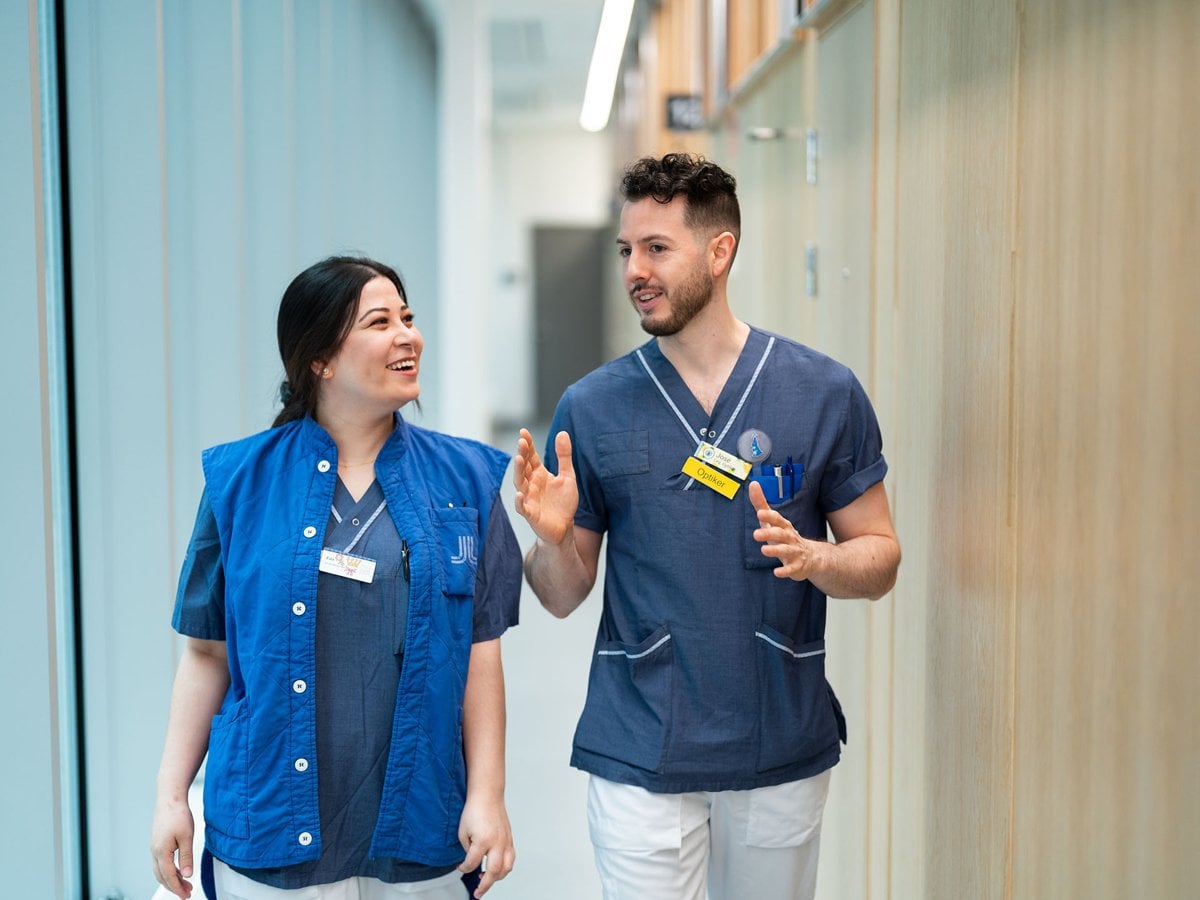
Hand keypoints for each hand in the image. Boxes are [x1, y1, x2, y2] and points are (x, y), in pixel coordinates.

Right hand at [150, 796, 195, 898]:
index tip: (186, 895)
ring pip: (160, 870)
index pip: (169, 876)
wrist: (169, 799)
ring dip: (172, 879)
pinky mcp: (157, 843)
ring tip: (186, 884)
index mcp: (161, 851)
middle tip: (187, 893)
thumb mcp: (187, 837)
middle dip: (174, 886)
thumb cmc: (178, 815)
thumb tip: (187, 875)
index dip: (177, 887)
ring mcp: (155, 847)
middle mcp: (155, 851)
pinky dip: (169, 870)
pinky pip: (161, 862)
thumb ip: (186, 857)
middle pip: (162, 876)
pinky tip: (179, 870)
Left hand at [457, 794, 515, 897]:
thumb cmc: (474, 810)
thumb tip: (471, 861)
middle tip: (477, 893)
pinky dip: (504, 868)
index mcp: (483, 840)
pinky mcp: (510, 839)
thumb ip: (467, 849)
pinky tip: (496, 869)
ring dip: (497, 878)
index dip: (464, 868)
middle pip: (492, 872)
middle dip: (484, 885)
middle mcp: (497, 842)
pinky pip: (510, 858)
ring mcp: (506, 841)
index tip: (460, 868)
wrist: (488, 795)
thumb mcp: (463, 831)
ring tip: (486, 880)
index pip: (472, 863)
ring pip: (506, 868)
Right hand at [513, 428, 578, 545]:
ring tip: (519, 459)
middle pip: (523, 467)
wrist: (564, 527)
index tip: (523, 432)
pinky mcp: (530, 514)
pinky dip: (520, 501)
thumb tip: (563, 432)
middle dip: (522, 454)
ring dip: (518, 472)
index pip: (531, 456)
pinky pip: (522, 507)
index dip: (527, 444)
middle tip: (522, 442)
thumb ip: (564, 456)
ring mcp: (529, 498)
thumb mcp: (568, 476)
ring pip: (520, 483)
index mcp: (539, 473)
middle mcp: (531, 484)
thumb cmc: (563, 502)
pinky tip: (520, 494)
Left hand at [748, 480, 825, 580]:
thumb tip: (753, 484)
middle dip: (769, 533)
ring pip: (786, 550)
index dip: (769, 516)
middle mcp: (790, 538)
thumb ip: (761, 504)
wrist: (812, 557)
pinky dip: (785, 571)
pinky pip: (792, 569)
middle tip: (756, 534)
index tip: (759, 513)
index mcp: (784, 526)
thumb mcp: (773, 521)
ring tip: (764, 550)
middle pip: (781, 534)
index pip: (777, 519)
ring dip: (776, 550)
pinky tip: (777, 572)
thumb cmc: (786, 537)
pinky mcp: (797, 567)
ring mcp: (795, 552)